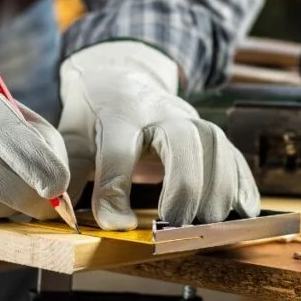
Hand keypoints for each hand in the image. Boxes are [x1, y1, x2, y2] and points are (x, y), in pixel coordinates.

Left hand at [58, 41, 259, 229]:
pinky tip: (241, 211)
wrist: (124, 76)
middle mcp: (162, 112)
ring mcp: (193, 120)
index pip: (119, 149)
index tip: (114, 224)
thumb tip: (58, 214)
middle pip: (183, 141)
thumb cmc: (95, 114)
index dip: (115, 189)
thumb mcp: (71, 135)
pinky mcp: (213, 135)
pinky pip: (234, 156)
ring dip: (216, 189)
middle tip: (174, 223)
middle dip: (184, 185)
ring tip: (205, 224)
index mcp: (120, 112)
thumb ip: (69, 171)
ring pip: (216, 147)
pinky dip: (242, 185)